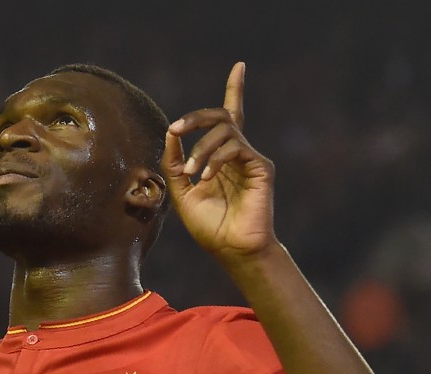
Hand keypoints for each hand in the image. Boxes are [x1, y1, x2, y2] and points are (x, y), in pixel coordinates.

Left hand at [162, 62, 276, 260]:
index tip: (240, 65)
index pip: (229, 118)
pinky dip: (215, 159)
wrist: (233, 250)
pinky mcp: (261, 167)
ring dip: (201, 148)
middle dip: (196, 117)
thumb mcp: (182, 194)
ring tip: (192, 173)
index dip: (235, 89)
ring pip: (225, 130)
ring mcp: (251, 159)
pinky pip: (235, 147)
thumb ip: (174, 165)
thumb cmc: (211, 228)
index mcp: (222, 158)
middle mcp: (239, 154)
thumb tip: (170, 135)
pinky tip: (206, 178)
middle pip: (223, 116)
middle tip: (176, 129)